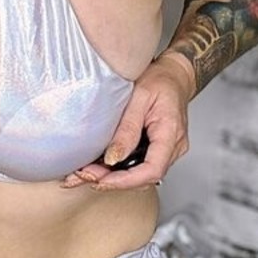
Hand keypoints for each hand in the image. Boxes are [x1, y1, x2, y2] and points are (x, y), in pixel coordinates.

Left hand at [61, 51, 194, 191]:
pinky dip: (119, 170)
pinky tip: (100, 168)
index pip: (152, 170)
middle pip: (145, 177)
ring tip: (86, 173)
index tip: (101, 180)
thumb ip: (127, 129)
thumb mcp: (139, 97)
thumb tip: (113, 158)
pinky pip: (140, 166)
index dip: (126, 181)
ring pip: (141, 176)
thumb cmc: (160, 80)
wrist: (173, 75)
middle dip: (113, 181)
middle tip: (84, 176)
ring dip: (114, 178)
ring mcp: (168, 151)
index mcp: (171, 133)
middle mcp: (173, 147)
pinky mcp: (159, 150)